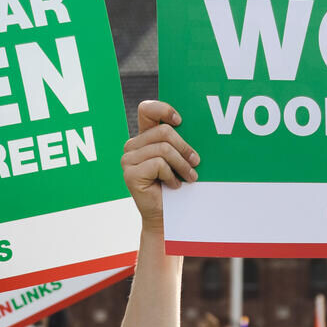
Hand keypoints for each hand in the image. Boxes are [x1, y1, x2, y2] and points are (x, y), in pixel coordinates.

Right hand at [121, 101, 198, 228]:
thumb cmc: (177, 185)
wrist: (168, 216)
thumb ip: (179, 141)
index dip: (164, 109)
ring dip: (182, 165)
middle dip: (185, 148)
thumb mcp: (179, 158)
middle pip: (163, 131)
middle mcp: (132, 146)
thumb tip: (198, 125)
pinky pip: (158, 164)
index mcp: (144, 137)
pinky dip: (171, 176)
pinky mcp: (130, 174)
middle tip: (196, 162)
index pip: (147, 109)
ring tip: (190, 177)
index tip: (180, 121)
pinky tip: (173, 185)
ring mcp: (128, 160)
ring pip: (163, 149)